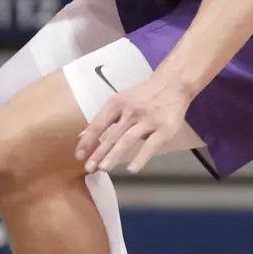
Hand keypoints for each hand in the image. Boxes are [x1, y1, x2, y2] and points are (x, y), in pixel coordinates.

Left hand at [76, 73, 192, 175]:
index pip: (98, 124)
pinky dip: (140, 158)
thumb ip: (104, 119)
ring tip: (104, 168)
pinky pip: (150, 146)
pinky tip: (131, 169)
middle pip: (111, 135)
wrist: (173, 84)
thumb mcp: (120, 101)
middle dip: (98, 153)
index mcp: (116, 104)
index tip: (79, 155)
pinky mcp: (164, 129)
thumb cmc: (143, 96)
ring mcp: (148, 121)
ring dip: (114, 155)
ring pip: (127, 140)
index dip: (87, 141)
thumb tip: (83, 136)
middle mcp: (130, 112)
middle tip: (88, 168)